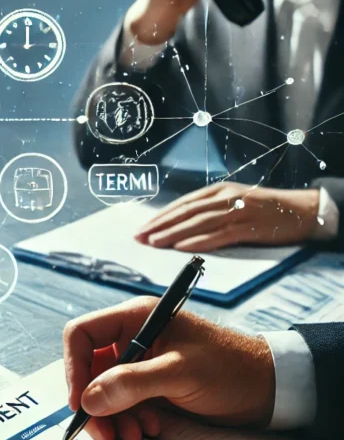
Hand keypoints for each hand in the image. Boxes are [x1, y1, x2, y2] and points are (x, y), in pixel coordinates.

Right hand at [62, 297, 274, 439]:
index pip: (82, 335)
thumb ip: (132, 383)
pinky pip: (124, 404)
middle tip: (103, 434)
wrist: (270, 389)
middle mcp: (133, 338)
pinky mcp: (151, 386)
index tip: (80, 402)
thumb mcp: (180, 373)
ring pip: (105, 391)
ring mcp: (142, 363)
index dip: (75, 368)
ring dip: (113, 417)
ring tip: (133, 437)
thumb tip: (87, 399)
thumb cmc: (230, 369)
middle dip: (95, 403)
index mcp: (136, 319)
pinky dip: (128, 420)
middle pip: (90, 369)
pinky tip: (148, 431)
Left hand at [135, 183, 320, 251]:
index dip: (160, 216)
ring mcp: (236, 211)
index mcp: (218, 191)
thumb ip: (209, 210)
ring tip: (154, 243)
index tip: (141, 228)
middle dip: (159, 225)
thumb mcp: (233, 203)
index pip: (182, 204)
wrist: (300, 211)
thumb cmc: (263, 210)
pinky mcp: (247, 227)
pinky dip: (198, 241)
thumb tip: (179, 225)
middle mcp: (224, 198)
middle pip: (185, 212)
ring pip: (197, 223)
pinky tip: (182, 247)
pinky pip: (218, 235)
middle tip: (139, 237)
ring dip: (173, 233)